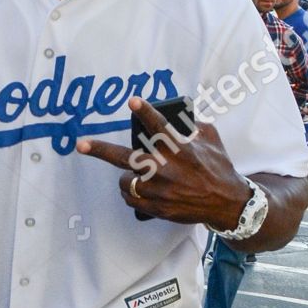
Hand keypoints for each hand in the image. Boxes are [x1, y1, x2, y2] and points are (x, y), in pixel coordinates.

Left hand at [77, 96, 250, 229]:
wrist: (225, 202)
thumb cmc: (218, 168)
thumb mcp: (211, 139)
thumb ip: (193, 125)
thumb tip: (180, 117)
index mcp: (179, 147)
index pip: (158, 126)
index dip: (144, 111)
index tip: (132, 100)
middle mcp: (165, 167)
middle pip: (124, 157)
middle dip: (100, 149)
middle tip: (81, 144)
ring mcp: (158, 189)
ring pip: (125, 180)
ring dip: (128, 177)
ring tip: (141, 176)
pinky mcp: (156, 206)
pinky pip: (131, 198)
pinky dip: (133, 193)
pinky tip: (144, 190)